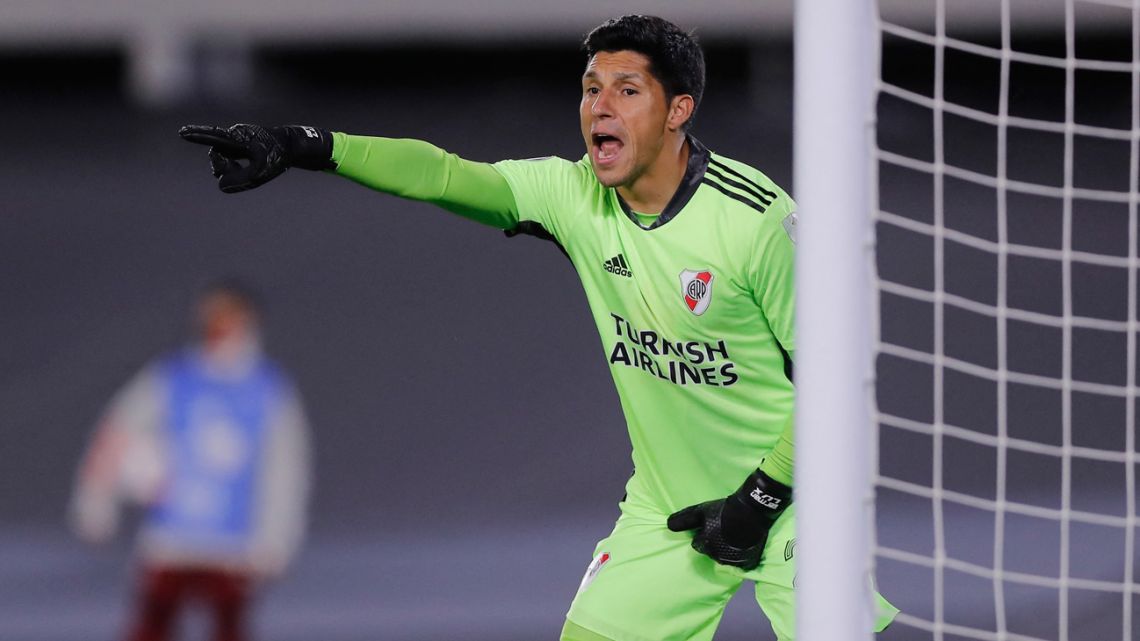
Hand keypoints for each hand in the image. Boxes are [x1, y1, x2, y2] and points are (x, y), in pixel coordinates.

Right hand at [179, 123, 333, 192]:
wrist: (291, 146)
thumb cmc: (276, 157)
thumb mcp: (260, 174)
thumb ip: (239, 181)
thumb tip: (220, 184)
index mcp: (238, 137)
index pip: (214, 136)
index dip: (197, 135)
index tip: (182, 132)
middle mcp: (233, 135)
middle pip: (216, 155)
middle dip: (223, 168)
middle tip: (238, 171)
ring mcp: (235, 139)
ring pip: (221, 158)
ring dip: (230, 168)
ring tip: (247, 170)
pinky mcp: (237, 144)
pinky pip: (228, 159)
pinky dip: (234, 167)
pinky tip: (242, 168)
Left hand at [666, 469, 791, 570]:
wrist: (752, 511)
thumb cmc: (723, 510)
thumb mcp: (700, 511)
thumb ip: (684, 520)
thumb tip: (668, 525)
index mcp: (704, 545)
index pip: (697, 545)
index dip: (703, 535)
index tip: (711, 527)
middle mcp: (717, 556)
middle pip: (711, 552)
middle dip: (714, 543)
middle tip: (723, 530)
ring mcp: (733, 561)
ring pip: (725, 557)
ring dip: (727, 549)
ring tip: (733, 535)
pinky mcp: (747, 562)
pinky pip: (740, 562)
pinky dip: (740, 555)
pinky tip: (743, 543)